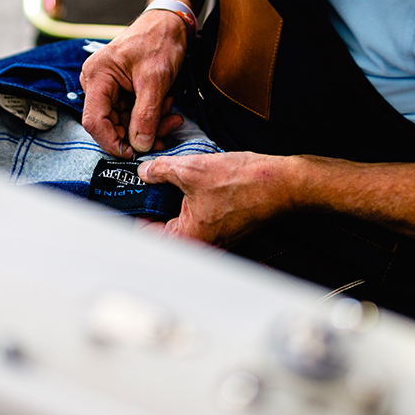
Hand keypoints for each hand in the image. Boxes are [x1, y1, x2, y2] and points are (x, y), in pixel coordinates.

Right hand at [80, 11, 188, 157]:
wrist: (170, 21)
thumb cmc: (160, 40)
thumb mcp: (155, 80)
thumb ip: (146, 114)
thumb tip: (140, 145)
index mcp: (97, 76)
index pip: (94, 121)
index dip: (112, 141)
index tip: (134, 153)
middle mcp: (97, 83)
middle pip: (110, 123)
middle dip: (139, 132)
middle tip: (167, 131)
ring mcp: (108, 87)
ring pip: (124, 121)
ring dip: (149, 124)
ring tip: (172, 115)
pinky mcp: (120, 90)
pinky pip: (132, 113)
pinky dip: (150, 116)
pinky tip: (168, 108)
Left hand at [138, 152, 296, 244]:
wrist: (280, 182)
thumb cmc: (245, 183)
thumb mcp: (191, 169)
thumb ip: (160, 170)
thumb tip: (145, 172)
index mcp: (188, 239)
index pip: (147, 233)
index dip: (137, 211)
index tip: (133, 196)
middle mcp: (201, 245)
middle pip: (164, 228)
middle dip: (156, 205)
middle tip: (150, 184)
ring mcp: (214, 239)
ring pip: (182, 223)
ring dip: (175, 203)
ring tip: (174, 182)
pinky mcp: (225, 229)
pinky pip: (198, 219)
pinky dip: (192, 204)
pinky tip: (194, 185)